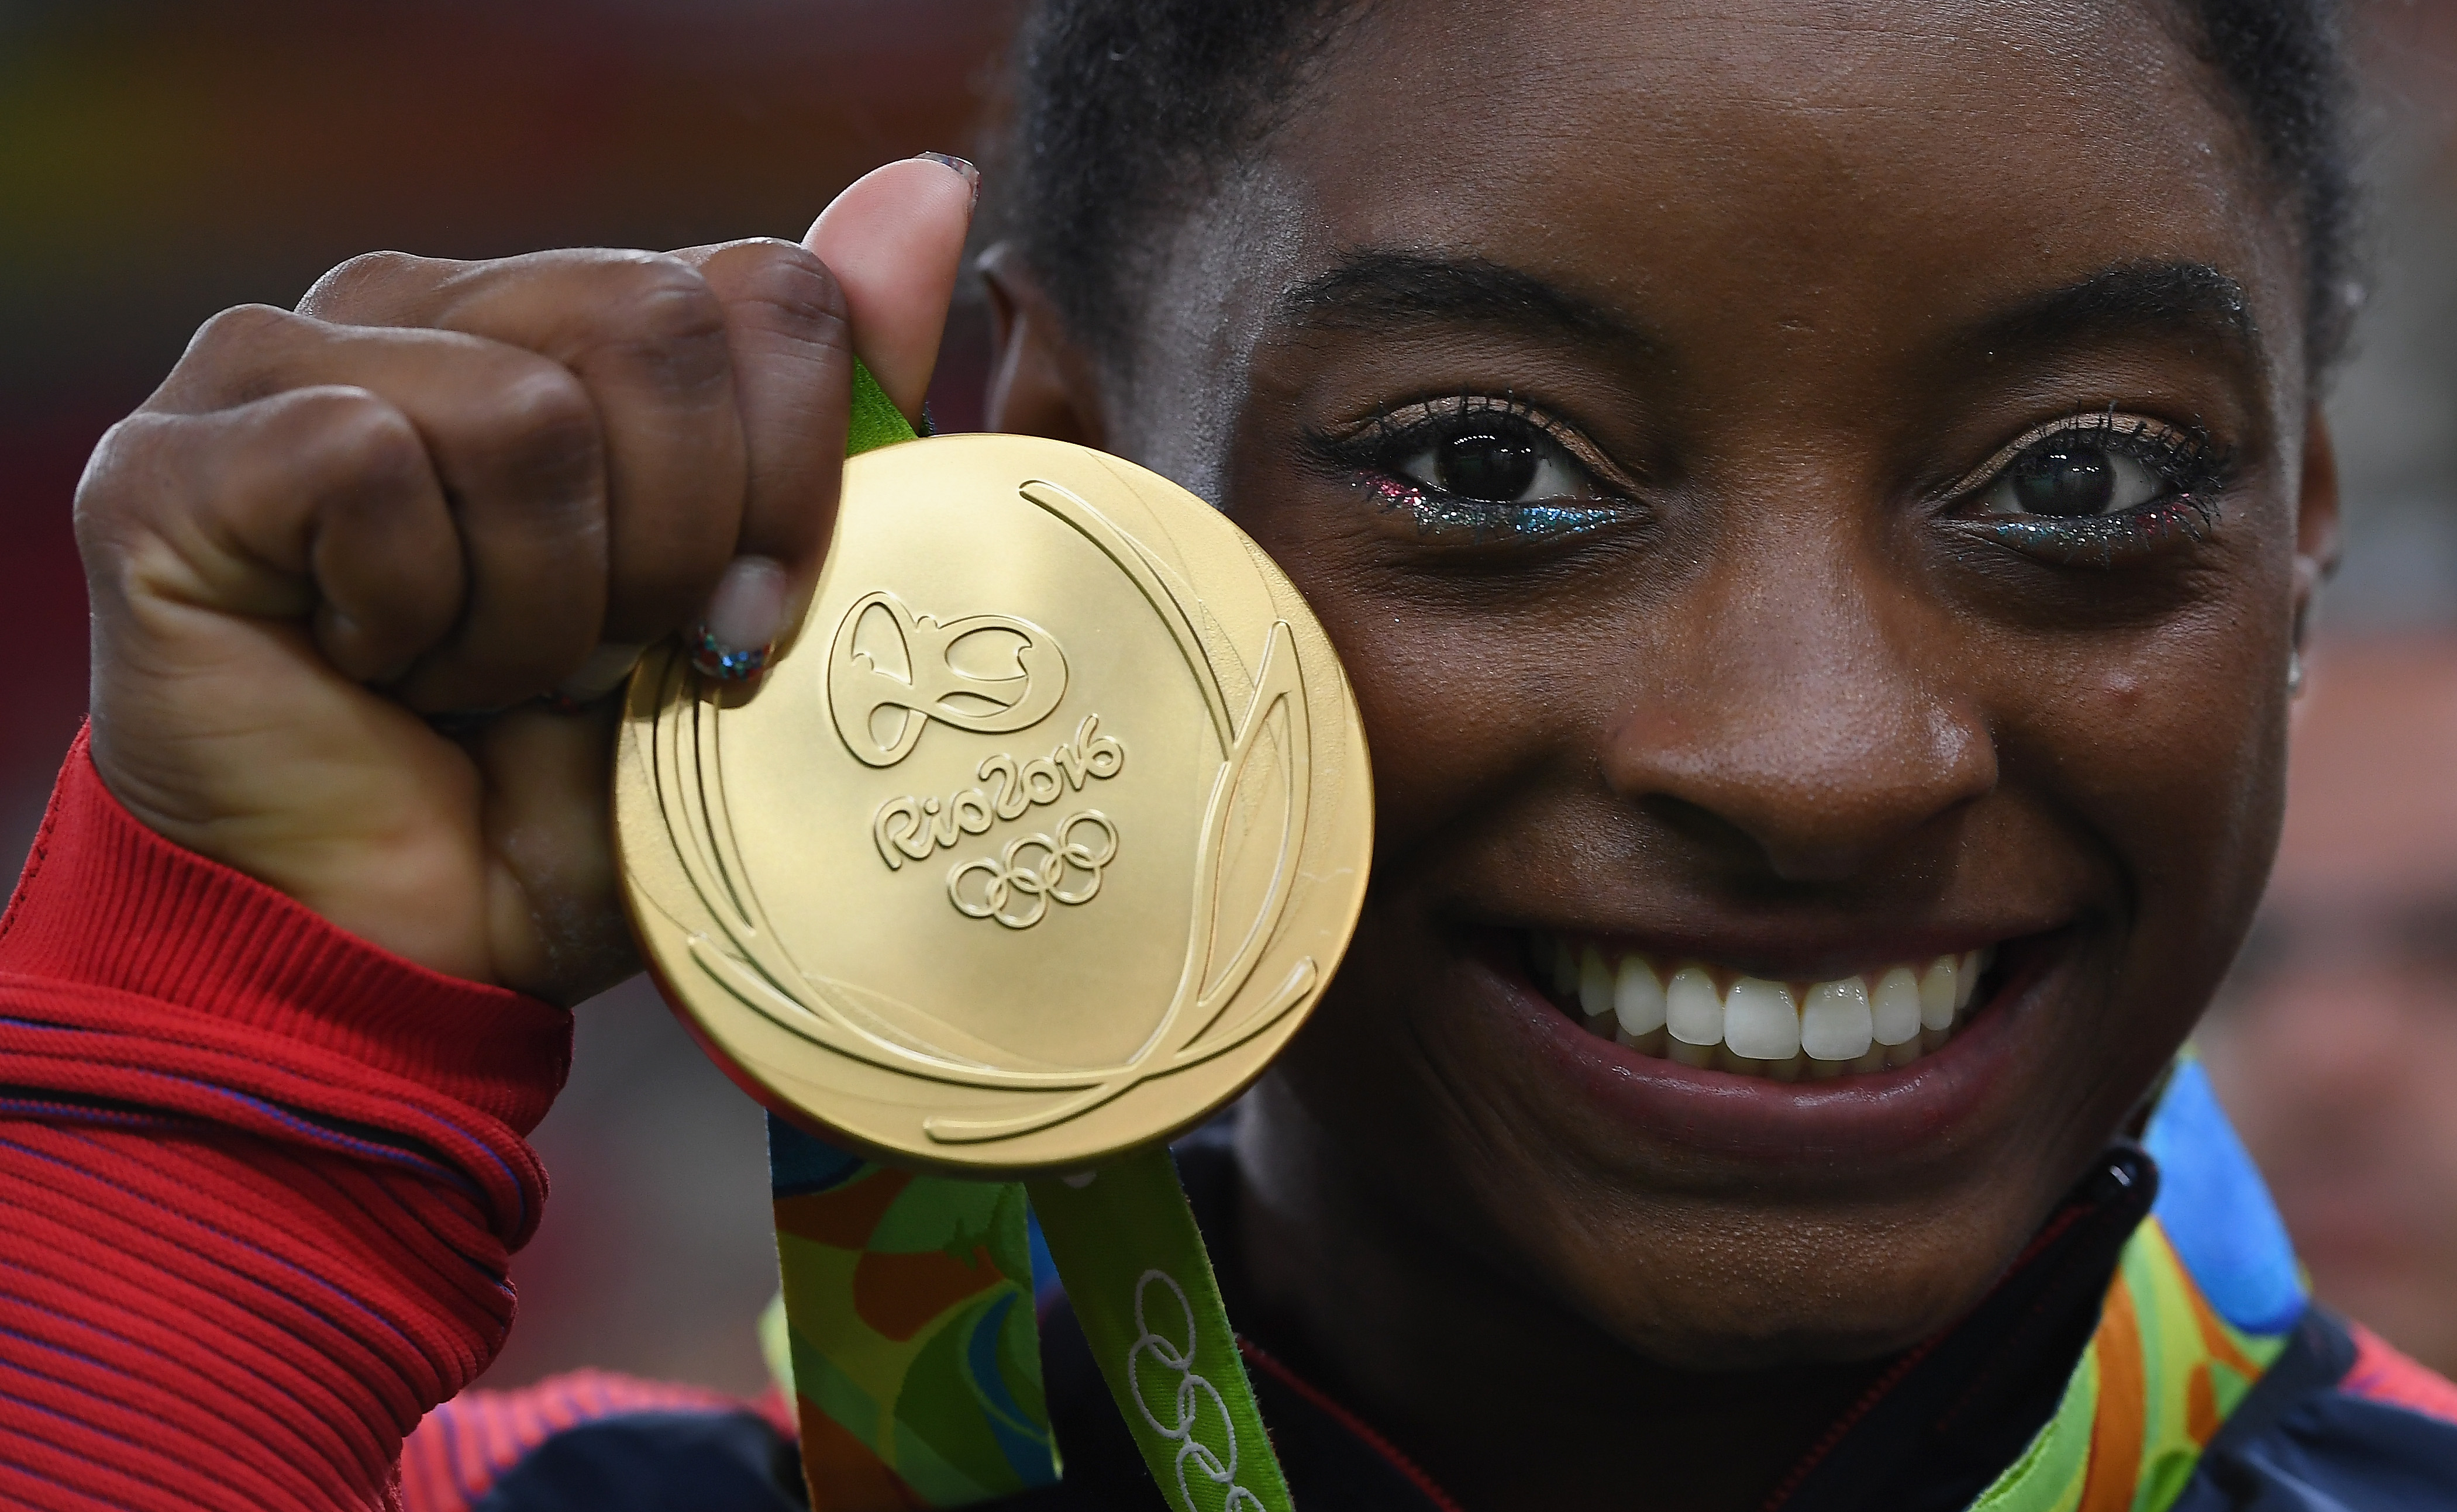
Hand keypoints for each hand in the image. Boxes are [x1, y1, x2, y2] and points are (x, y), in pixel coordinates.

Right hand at [75, 155, 977, 1003]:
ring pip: (527, 412)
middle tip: (606, 660)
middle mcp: (428, 306)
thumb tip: (931, 193)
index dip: (796, 474)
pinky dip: (416, 617)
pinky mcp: (183, 452)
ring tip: (481, 676)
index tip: (745, 619)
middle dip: (677, 547)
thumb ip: (838, 403)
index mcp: (571, 325)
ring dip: (541, 610)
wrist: (409, 950)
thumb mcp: (752, 606)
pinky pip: (374, 465)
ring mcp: (285, 359)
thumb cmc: (575, 789)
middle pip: (657, 322)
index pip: (761, 287)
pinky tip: (374, 667)